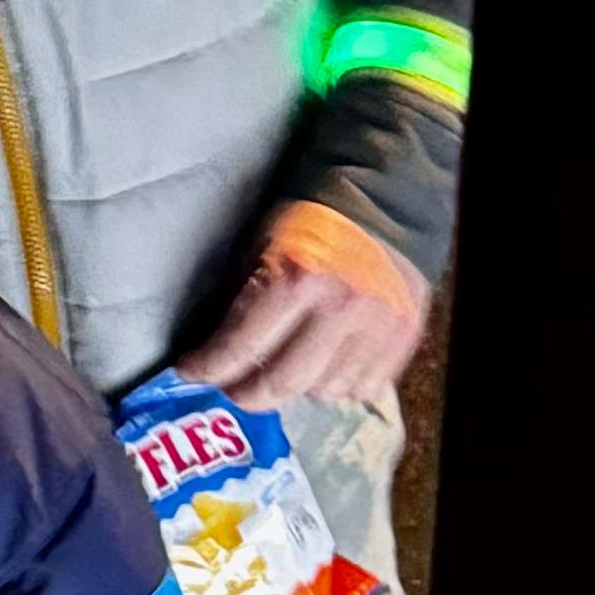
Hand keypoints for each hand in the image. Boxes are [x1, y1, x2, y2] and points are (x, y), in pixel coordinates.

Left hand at [187, 199, 430, 409]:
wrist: (382, 200)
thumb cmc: (312, 218)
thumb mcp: (263, 244)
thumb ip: (243, 297)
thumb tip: (216, 344)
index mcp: (298, 281)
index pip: (243, 346)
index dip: (210, 367)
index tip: (191, 373)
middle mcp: (340, 311)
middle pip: (283, 383)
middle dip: (247, 394)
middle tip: (231, 391)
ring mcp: (377, 329)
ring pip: (324, 391)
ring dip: (296, 389)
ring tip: (281, 373)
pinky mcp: (404, 338)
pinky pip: (363, 388)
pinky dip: (338, 387)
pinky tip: (323, 369)